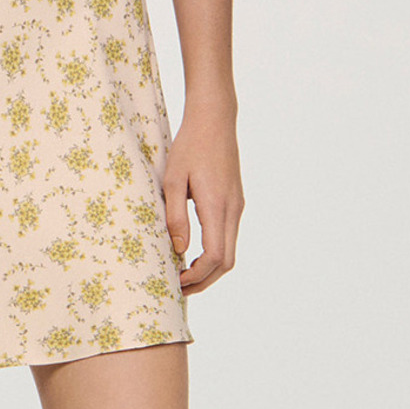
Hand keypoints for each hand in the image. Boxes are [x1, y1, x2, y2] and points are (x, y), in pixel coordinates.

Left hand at [164, 109, 241, 293]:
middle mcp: (233, 210)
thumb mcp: (172, 180)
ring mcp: (236, 207)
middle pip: (226, 262)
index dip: (196, 276)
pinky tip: (191, 254)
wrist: (215, 120)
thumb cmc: (189, 146)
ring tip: (182, 275)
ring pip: (229, 252)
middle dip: (204, 281)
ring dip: (208, 269)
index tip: (175, 281)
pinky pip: (227, 238)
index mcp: (217, 206)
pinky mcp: (235, 202)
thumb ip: (174, 216)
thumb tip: (177, 250)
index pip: (214, 256)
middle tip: (177, 288)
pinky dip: (213, 254)